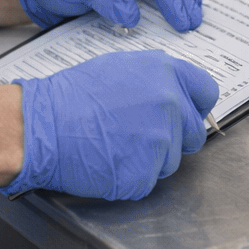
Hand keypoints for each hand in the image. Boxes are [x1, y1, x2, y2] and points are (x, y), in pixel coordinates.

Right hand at [3, 50, 218, 201]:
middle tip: (138, 134)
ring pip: (171, 161)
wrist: (42, 125)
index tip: (184, 114)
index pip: (207, 92)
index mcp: (165, 73)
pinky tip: (108, 160)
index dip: (194, 106)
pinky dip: (130, 176)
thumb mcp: (119, 68)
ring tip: (115, 145)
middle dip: (173, 138)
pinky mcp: (145, 174)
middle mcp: (170, 104)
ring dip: (150, 159)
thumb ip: (155, 80)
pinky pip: (148, 180)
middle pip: (194, 133)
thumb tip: (174, 94)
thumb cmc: (70, 96)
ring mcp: (160, 141)